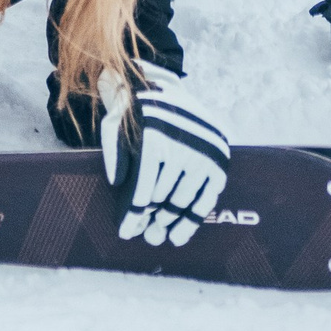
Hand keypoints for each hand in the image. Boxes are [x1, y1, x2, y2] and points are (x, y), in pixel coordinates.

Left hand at [118, 94, 228, 248]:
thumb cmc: (139, 113)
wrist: (170, 94)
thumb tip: (116, 181)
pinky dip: (193, 219)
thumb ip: (113, 148)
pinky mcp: (218, 162)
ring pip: (183, 201)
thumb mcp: (118, 121)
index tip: (126, 232)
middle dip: (151, 220)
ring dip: (170, 222)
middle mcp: (182, 146)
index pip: (143, 188)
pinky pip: (206, 199)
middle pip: (163, 197)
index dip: (133, 214)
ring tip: (159, 234)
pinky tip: (180, 233)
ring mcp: (203, 155)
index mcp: (155, 136)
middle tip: (145, 236)